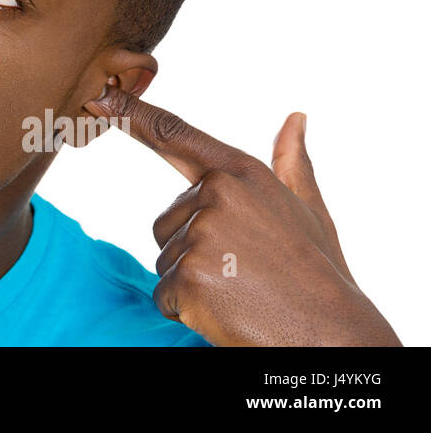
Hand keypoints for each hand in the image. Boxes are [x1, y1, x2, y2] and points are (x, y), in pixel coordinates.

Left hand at [84, 84, 401, 345]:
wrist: (333, 334)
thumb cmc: (318, 272)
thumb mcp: (308, 211)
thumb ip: (292, 165)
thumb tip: (296, 118)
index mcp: (242, 174)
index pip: (175, 135)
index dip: (133, 116)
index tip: (99, 99)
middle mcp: (217, 195)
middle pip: (167, 221)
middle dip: (194, 250)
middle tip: (242, 270)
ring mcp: (202, 235)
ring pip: (166, 259)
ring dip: (194, 282)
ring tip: (241, 290)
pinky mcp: (190, 276)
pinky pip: (165, 294)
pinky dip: (188, 310)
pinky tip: (228, 311)